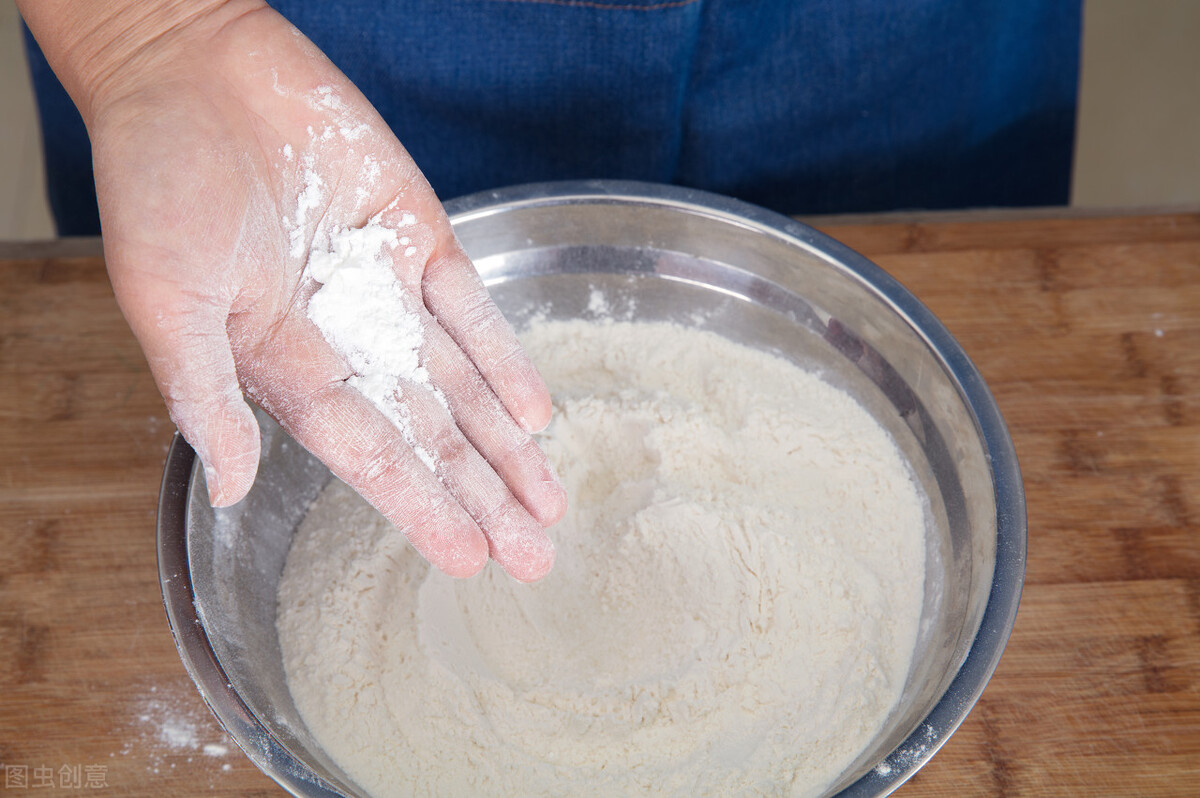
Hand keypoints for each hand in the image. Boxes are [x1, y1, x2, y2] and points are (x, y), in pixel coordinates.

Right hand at [21, 0, 564, 580]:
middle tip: (533, 558)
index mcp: (282, 365)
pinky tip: (535, 412)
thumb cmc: (157, 178)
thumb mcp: (164, 294)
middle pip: (427, 433)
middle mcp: (344, 340)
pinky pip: (472, 308)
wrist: (191, 67)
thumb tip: (228, 486)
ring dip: (505, 444)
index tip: (467, 559)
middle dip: (480, 496)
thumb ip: (203, 390)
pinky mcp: (417, 236)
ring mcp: (386, 290)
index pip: (365, 454)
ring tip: (547, 504)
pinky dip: (504, 357)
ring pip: (460, 383)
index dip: (418, 507)